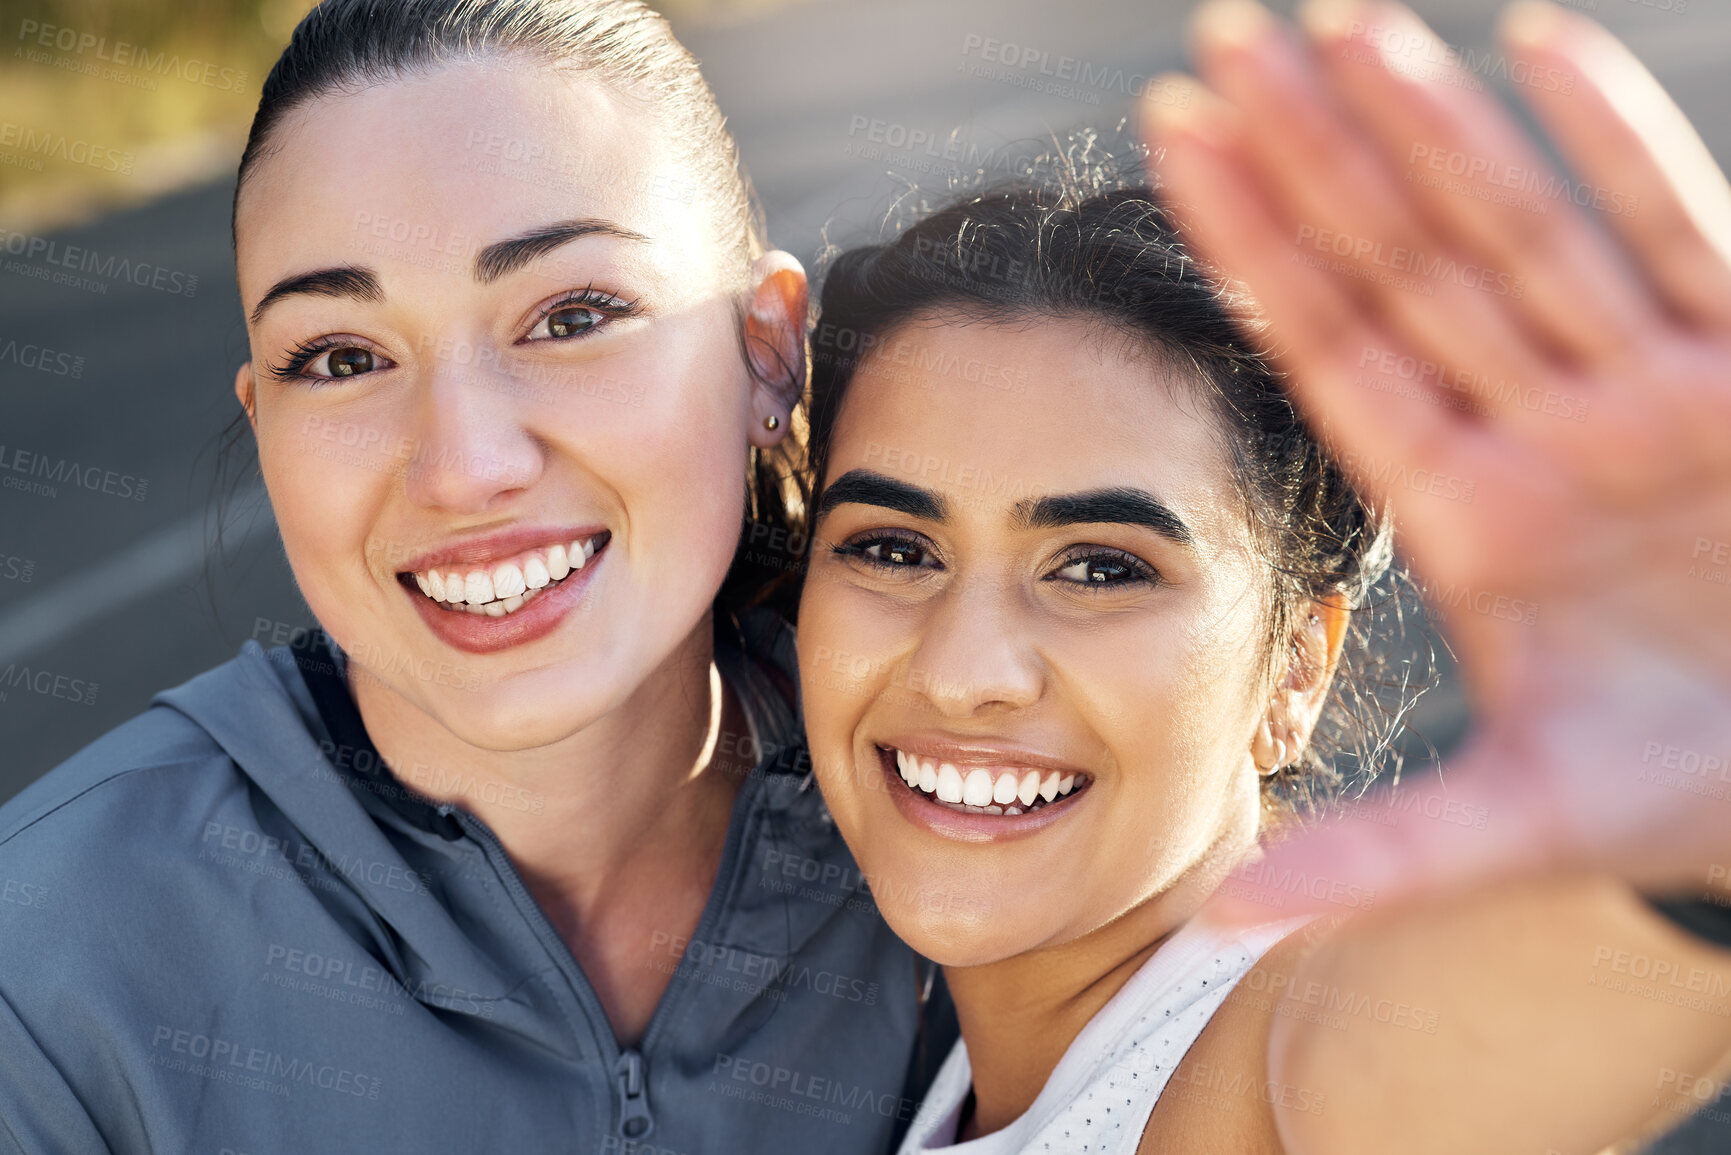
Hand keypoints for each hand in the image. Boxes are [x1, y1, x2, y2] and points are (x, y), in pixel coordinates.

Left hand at [1143, 0, 1730, 916]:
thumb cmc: (1690, 799)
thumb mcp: (1526, 825)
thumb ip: (1380, 855)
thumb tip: (1223, 915)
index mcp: (1468, 512)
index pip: (1334, 351)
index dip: (1256, 252)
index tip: (1176, 154)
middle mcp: (1542, 433)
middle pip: (1404, 266)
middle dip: (1314, 159)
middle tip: (1219, 49)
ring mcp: (1649, 394)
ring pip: (1521, 233)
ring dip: (1434, 131)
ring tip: (1337, 31)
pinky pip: (1683, 238)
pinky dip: (1618, 149)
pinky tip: (1536, 51)